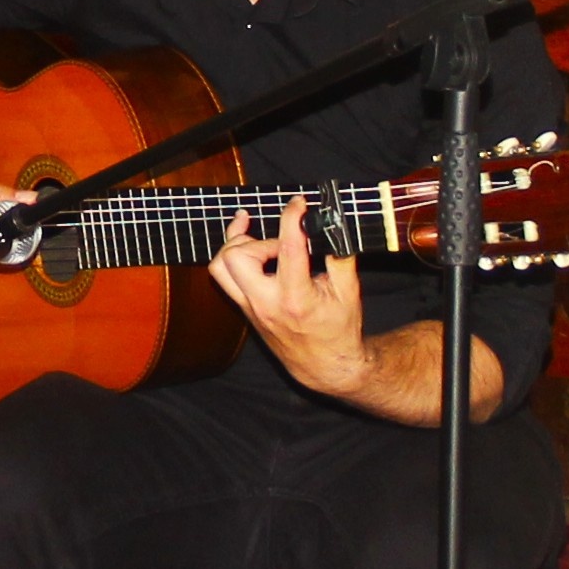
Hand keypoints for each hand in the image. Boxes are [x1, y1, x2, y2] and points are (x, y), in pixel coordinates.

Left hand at [208, 192, 368, 395]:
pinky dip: (233, 256)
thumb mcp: (349, 291)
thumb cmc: (338, 328)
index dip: (291, 218)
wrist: (323, 365)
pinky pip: (223, 276)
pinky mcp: (244, 307)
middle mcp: (265, 303)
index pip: (286, 249)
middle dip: (257, 240)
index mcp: (295, 298)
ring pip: (220, 266)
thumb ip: (341, 254)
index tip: (299, 204)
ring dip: (236, 246)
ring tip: (258, 238)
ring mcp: (250, 307)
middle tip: (283, 243)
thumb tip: (332, 222)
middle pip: (237, 256)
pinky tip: (247, 242)